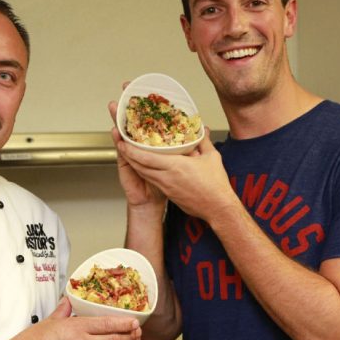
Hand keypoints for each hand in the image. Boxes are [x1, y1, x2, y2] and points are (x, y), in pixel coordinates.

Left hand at [115, 132, 235, 219]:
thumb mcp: (212, 157)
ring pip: (145, 174)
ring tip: (130, 155)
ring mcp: (167, 187)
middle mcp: (167, 177)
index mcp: (175, 166)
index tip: (124, 142)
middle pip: (141, 166)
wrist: (217, 209)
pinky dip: (146, 173)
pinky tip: (146, 168)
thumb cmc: (216, 185)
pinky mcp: (169, 195)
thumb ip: (204, 142)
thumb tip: (203, 130)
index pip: (146, 157)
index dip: (132, 150)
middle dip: (129, 156)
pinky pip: (153, 181)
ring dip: (135, 165)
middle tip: (122, 146)